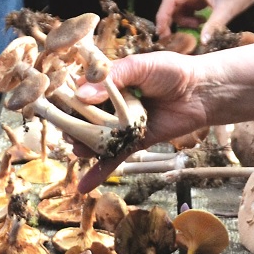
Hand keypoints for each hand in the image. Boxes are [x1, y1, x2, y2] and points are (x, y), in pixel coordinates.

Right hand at [76, 44, 253, 188]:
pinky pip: (115, 159)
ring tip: (76, 150)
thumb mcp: (140, 66)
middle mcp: (111, 105)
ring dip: (83, 147)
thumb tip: (82, 94)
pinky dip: (100, 172)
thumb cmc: (172, 72)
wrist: (203, 92)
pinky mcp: (136, 142)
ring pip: (96, 139)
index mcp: (109, 83)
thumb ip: (112, 78)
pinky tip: (84, 187)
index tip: (50, 104)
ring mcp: (122, 125)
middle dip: (71, 126)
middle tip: (64, 130)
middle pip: (84, 118)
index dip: (66, 98)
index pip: (80, 90)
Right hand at [156, 0, 253, 40]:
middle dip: (169, 20)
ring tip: (199, 25)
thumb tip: (201, 43)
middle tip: (170, 37)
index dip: (163, 15)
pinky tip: (202, 22)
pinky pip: (187, 8)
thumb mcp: (227, 11)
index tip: (161, 32)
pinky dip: (190, 17)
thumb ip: (213, 27)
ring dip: (184, 19)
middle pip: (171, 3)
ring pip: (178, 7)